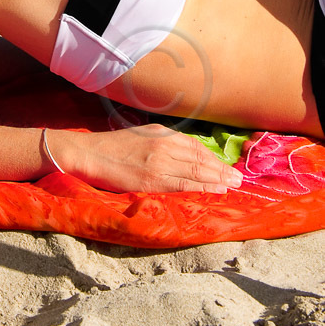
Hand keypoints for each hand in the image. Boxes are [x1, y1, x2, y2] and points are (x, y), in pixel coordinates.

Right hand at [47, 124, 242, 194]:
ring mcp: (158, 163)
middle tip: (238, 178)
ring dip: (218, 180)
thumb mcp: (139, 136)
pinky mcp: (151, 180)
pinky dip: (202, 189)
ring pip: (196, 173)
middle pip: (200, 159)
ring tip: (232, 185)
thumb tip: (182, 155)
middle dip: (221, 169)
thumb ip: (160, 143)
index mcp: (160, 133)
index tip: (226, 166)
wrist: (87, 153)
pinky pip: (183, 186)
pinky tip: (214, 192)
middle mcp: (163, 146)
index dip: (213, 158)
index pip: (194, 147)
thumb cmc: (110, 147)